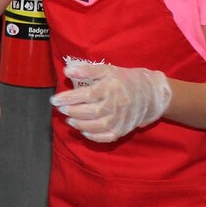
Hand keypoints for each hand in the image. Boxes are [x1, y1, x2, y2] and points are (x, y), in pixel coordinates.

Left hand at [50, 63, 171, 142]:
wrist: (150, 93)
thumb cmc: (124, 80)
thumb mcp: (107, 70)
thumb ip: (86, 70)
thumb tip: (66, 70)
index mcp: (112, 87)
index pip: (88, 94)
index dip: (69, 98)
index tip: (55, 99)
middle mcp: (117, 103)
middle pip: (92, 111)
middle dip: (72, 111)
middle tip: (60, 109)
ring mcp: (121, 118)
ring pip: (99, 125)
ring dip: (80, 124)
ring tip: (69, 120)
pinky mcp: (124, 128)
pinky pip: (108, 136)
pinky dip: (94, 136)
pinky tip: (83, 131)